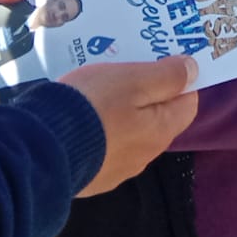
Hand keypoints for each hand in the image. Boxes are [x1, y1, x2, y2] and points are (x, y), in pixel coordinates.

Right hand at [61, 59, 198, 195]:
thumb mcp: (134, 81)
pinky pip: (103, 147)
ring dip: (120, 114)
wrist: (42, 149)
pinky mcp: (91, 176)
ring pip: (128, 133)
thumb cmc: (94, 106)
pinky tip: (82, 118)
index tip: (162, 60)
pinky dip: (99, 131)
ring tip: (99, 89)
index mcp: (160, 132)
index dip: (179, 80)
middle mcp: (144, 156)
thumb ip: (166, 76)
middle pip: (156, 118)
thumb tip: (193, 71)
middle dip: (146, 94)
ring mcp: (116, 169)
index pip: (187, 103)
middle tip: (125, 69)